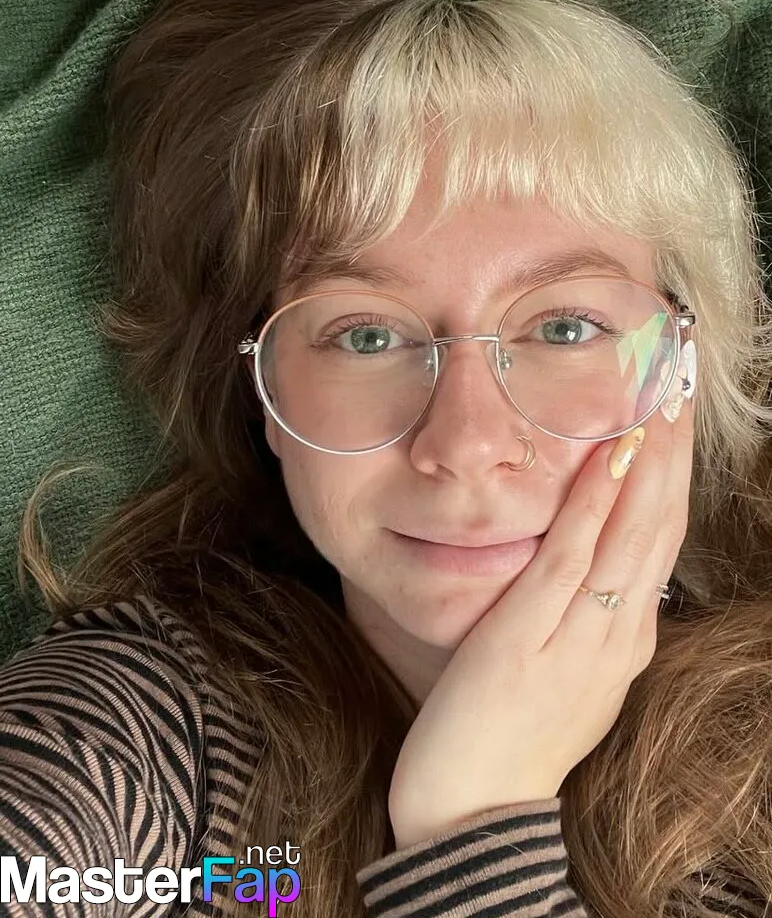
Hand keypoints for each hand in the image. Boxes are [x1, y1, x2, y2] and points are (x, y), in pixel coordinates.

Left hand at [388, 399, 693, 848]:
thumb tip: (593, 572)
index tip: (672, 424)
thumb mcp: (564, 675)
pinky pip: (569, 561)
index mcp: (623, 640)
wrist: (471, 811)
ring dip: (646, 466)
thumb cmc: (510, 738)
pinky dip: (593, 506)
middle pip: (657, 530)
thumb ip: (583, 623)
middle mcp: (616, 635)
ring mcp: (578, 638)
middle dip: (671, 457)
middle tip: (679, 389)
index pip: (659, 544)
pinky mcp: (528, 639)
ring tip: (659, 404)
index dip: (671, 479)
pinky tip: (607, 459)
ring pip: (627, 538)